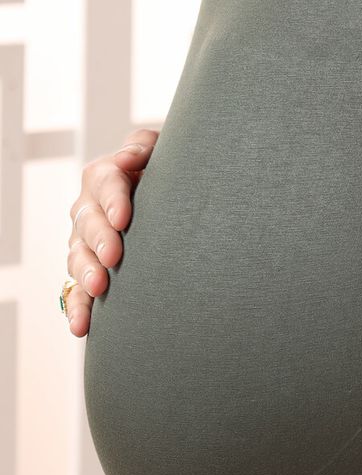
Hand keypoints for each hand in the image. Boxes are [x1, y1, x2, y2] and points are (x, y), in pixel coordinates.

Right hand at [65, 128, 158, 335]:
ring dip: (86, 273)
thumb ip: (144, 147)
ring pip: (78, 256)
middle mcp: (89, 208)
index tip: (125, 218)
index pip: (104, 181)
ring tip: (99, 288)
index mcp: (105, 176)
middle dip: (99, 239)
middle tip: (114, 256)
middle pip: (88, 221)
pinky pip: (76, 291)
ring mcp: (85, 242)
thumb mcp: (159, 153)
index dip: (114, 199)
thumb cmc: (167, 175)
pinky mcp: (88, 271)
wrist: (171, 205)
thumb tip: (128, 157)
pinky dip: (78, 309)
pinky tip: (82, 327)